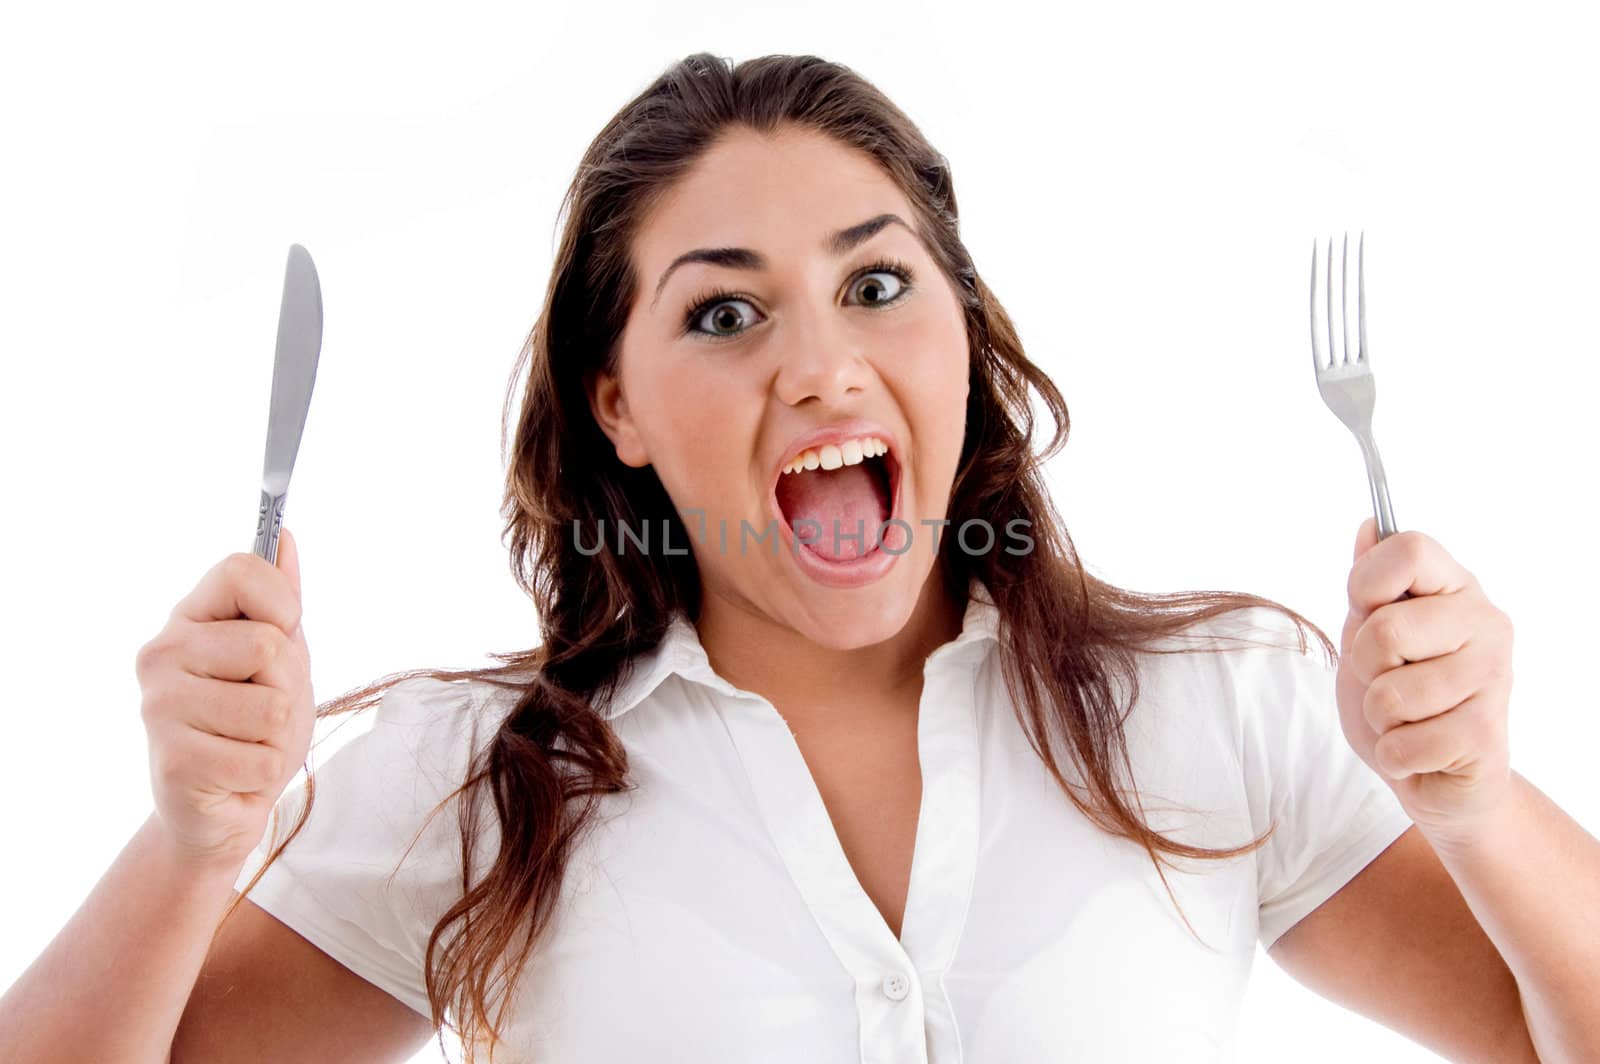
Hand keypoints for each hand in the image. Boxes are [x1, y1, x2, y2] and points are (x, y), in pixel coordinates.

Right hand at [135, 526, 315, 870]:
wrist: (220, 807)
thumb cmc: (254, 724)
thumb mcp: (281, 657)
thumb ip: (282, 600)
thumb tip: (284, 537)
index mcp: (188, 618)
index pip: (244, 570)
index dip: (282, 604)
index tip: (281, 631)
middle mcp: (161, 653)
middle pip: (270, 645)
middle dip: (290, 685)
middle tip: (263, 710)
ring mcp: (160, 706)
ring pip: (274, 705)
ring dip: (279, 734)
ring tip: (248, 742)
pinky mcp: (174, 759)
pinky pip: (263, 755)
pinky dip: (266, 770)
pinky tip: (236, 772)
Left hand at [1335, 516, 1515, 850]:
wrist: (1433, 774)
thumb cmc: (1398, 697)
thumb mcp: (1369, 632)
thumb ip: (1370, 582)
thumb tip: (1371, 526)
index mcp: (1455, 588)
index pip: (1408, 549)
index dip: (1367, 582)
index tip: (1366, 610)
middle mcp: (1486, 623)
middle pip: (1386, 629)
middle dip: (1363, 667)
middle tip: (1385, 680)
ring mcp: (1494, 677)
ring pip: (1390, 694)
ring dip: (1379, 717)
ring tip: (1404, 718)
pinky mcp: (1488, 734)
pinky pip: (1406, 743)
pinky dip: (1394, 754)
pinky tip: (1418, 750)